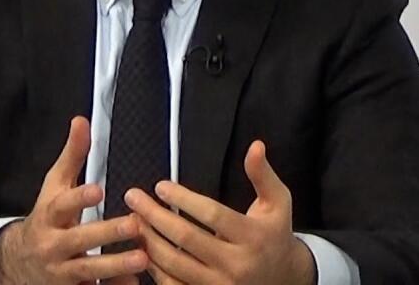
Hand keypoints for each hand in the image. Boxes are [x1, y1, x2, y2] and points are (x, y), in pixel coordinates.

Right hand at [0, 116, 147, 284]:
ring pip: (88, 270)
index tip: (99, 189)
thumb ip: (71, 156)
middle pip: (79, 240)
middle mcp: (53, 245)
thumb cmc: (46, 219)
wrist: (17, 262)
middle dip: (106, 233)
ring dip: (115, 265)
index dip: (79, 198)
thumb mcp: (54, 186)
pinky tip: (134, 283)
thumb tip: (81, 121)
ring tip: (142, 258)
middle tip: (134, 224)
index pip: (62, 205)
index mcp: (50, 216)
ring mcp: (61, 271)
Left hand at [124, 140, 315, 284]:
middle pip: (187, 239)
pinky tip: (144, 249)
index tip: (161, 186)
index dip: (183, 199)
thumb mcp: (278, 203)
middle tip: (134, 198)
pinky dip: (155, 269)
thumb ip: (262, 175)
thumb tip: (255, 146)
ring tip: (134, 220)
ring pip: (175, 264)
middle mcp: (236, 265)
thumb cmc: (275, 236)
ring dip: (150, 241)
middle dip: (155, 216)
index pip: (212, 215)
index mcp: (253, 237)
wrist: (284, 279)